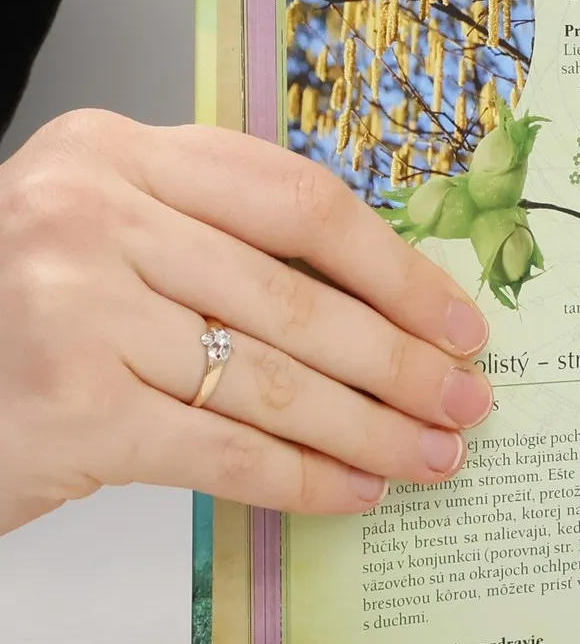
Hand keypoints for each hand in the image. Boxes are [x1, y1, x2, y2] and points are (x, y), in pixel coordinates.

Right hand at [0, 111, 493, 535]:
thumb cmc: (14, 319)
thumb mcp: (107, 239)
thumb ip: (217, 245)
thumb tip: (385, 309)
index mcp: (115, 151)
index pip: (299, 203)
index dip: (396, 269)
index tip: (461, 320)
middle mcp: (89, 213)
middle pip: (297, 298)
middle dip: (401, 362)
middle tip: (469, 400)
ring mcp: (71, 308)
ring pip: (274, 379)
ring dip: (372, 428)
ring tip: (434, 455)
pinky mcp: (67, 409)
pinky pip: (223, 450)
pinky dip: (303, 478)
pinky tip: (357, 492)